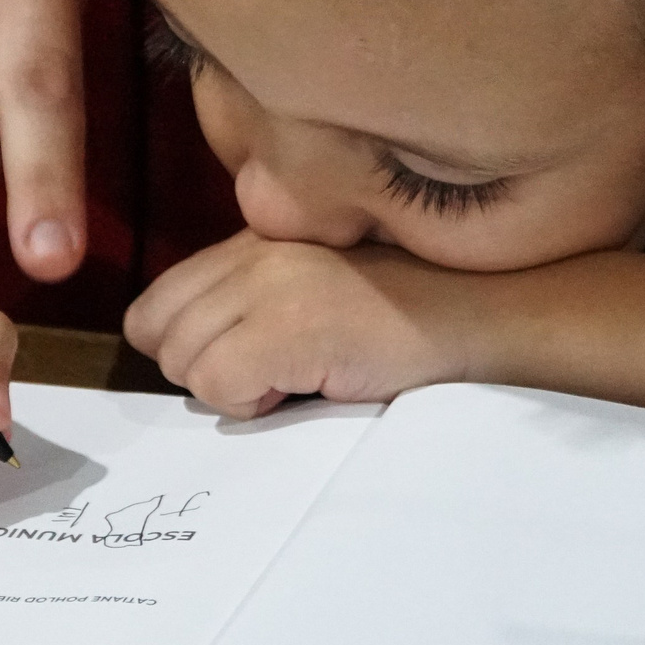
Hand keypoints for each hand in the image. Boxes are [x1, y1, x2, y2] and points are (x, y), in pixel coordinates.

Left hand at [123, 231, 483, 418]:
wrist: (485, 317)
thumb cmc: (408, 319)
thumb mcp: (315, 288)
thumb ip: (251, 301)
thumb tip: (185, 360)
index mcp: (256, 239)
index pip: (158, 304)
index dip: (187, 348)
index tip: (245, 362)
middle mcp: (255, 250)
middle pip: (159, 334)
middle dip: (206, 371)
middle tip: (276, 374)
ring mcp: (270, 283)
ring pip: (183, 362)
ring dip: (232, 388)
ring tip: (297, 377)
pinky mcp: (290, 324)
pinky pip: (218, 386)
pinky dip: (253, 405)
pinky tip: (308, 387)